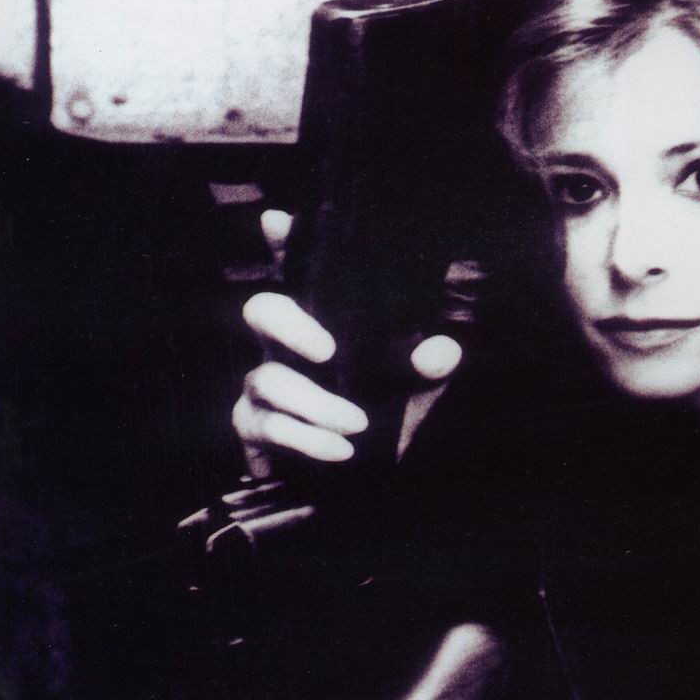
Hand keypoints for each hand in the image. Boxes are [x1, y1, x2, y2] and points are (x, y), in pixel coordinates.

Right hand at [232, 210, 462, 478]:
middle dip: (290, 327)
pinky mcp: (255, 428)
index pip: (296, 274)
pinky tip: (339, 451)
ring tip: (358, 426)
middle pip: (261, 311)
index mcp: (318, 324)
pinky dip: (305, 441)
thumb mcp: (418, 387)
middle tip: (329, 351)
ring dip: (315, 405)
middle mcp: (282, 347)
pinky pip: (265, 427)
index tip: (277, 219)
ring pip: (266, 380)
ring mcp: (262, 386)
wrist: (373, 480)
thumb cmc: (389, 417)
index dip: (281, 244)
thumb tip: (443, 350)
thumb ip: (429, 364)